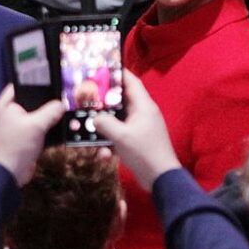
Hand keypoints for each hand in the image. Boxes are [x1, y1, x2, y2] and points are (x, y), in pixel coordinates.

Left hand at [0, 84, 63, 185]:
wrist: (10, 173)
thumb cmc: (18, 145)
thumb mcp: (36, 125)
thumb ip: (51, 112)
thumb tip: (62, 104)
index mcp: (5, 105)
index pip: (20, 86)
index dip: (34, 83)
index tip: (51, 83)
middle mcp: (8, 113)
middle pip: (30, 101)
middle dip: (44, 102)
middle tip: (60, 99)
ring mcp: (15, 126)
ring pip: (34, 115)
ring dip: (46, 116)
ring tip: (61, 112)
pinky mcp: (22, 137)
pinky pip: (36, 128)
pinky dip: (44, 128)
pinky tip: (57, 126)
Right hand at [94, 70, 179, 191]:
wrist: (161, 179)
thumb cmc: (144, 152)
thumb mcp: (121, 136)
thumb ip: (105, 123)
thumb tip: (95, 118)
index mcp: (143, 106)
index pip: (131, 81)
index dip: (117, 73)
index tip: (101, 69)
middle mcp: (143, 113)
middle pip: (121, 100)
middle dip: (104, 102)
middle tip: (87, 99)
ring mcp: (141, 127)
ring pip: (118, 121)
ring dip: (105, 128)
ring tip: (91, 133)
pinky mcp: (138, 141)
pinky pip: (120, 136)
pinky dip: (111, 143)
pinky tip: (104, 155)